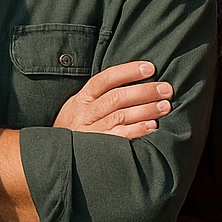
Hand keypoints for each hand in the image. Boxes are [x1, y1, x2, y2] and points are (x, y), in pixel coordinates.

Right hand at [53, 61, 171, 138]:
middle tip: (166, 89)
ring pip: (121, 116)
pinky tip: (152, 126)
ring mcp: (91, 131)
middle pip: (117, 98)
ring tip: (165, 106)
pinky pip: (120, 137)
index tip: (150, 68)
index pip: (105, 79)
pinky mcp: (98, 148)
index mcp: (81, 99)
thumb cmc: (73, 127)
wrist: (55, 154)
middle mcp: (85, 113)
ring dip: (146, 110)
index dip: (128, 72)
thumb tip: (131, 79)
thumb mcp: (78, 106)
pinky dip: (137, 130)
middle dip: (144, 91)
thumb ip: (98, 95)